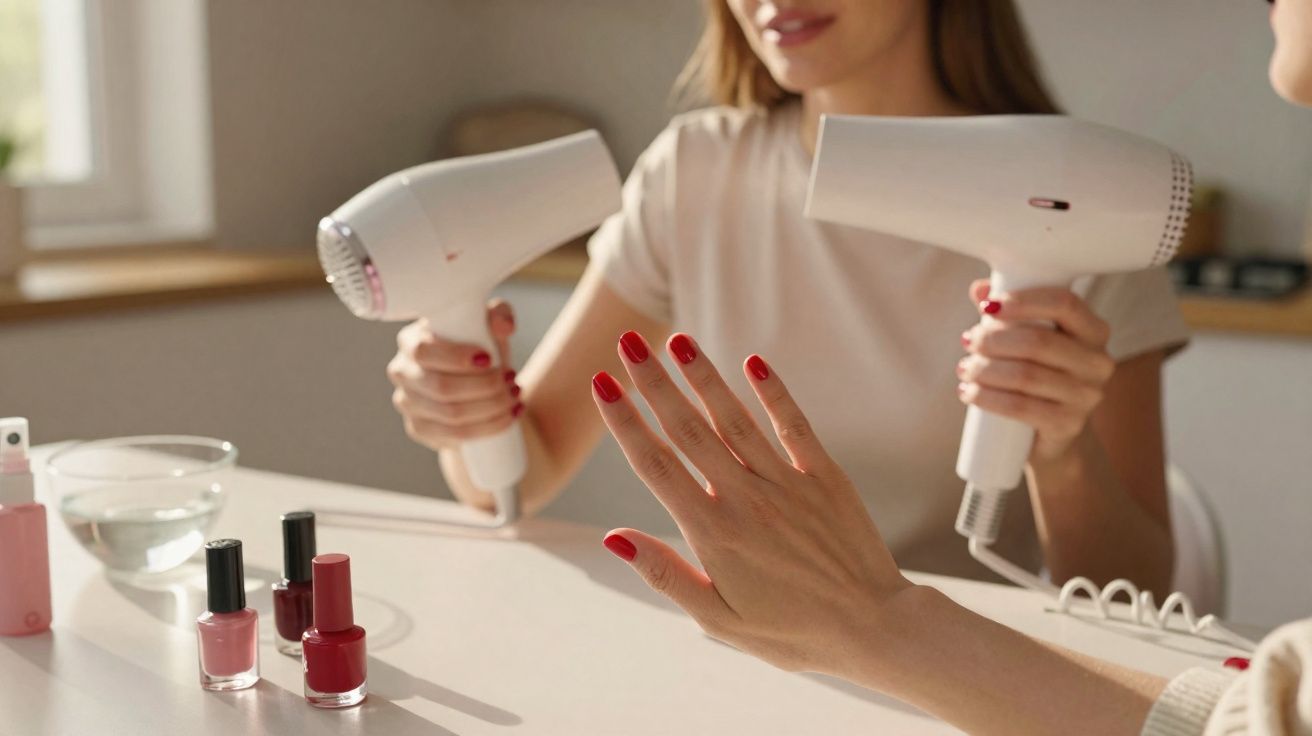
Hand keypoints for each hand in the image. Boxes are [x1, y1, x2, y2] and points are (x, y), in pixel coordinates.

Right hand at [387, 300, 521, 451]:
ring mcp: (408, 403)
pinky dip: (487, 427)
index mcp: (410, 341)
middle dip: (485, 386)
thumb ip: (498, 316)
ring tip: (515, 397)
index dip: (457, 358)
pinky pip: (455, 435)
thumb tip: (504, 326)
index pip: (424, 351)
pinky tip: (508, 417)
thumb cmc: (478, 346)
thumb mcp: (488, 326)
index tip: (488, 359)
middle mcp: (402, 372)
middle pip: (441, 387)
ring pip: (452, 414)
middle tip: (512, 380)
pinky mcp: (419, 429)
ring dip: (491, 408)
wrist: (476, 384)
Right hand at [591, 331, 913, 678]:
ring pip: (736, 419)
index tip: (602, 384)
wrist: (874, 630)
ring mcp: (787, 484)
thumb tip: (613, 537)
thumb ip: (665, 574)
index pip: (657, 466)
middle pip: (689, 430)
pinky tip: (753, 362)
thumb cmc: (793, 633)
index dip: (625, 423)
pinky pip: (794, 426)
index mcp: (713, 533)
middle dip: (654, 383)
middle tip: (629, 340)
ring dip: (704, 377)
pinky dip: (773, 393)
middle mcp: (745, 499)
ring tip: (677, 340)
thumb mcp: (718, 620)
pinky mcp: (824, 477)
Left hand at [959, 282, 1114, 460]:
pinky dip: (988, 398)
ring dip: (984, 370)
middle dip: (994, 340)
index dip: (1023, 301)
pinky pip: (1021, 407)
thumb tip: (981, 288)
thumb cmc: (1037, 373)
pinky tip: (969, 393)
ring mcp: (1087, 396)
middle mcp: (1098, 362)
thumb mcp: (1027, 337)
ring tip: (965, 369)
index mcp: (1094, 331)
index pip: (1065, 304)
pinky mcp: (1069, 425)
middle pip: (1038, 342)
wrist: (1051, 431)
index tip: (987, 307)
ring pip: (1026, 375)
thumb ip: (1009, 311)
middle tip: (968, 341)